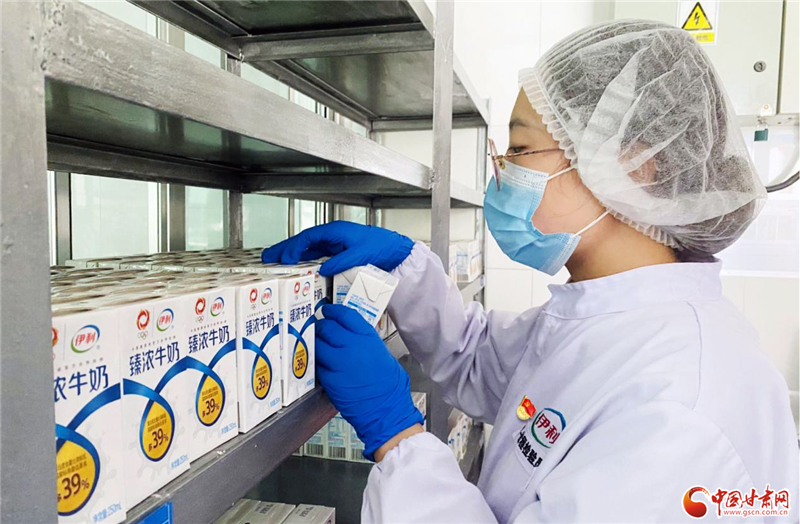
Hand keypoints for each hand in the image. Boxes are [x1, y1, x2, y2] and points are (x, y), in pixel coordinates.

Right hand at [261, 221, 413, 275]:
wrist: (394, 250)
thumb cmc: (380, 246)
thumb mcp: (360, 254)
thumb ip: (341, 262)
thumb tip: (323, 270)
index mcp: (335, 231)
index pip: (308, 237)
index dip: (294, 248)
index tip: (285, 259)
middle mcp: (332, 236)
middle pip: (303, 242)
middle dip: (284, 248)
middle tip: (266, 257)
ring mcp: (333, 244)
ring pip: (307, 249)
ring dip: (291, 255)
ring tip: (274, 262)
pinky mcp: (337, 253)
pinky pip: (315, 255)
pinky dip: (303, 260)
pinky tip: (295, 267)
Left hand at [315, 304, 423, 460]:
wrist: (386, 408)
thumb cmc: (388, 384)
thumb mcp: (381, 352)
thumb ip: (364, 340)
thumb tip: (350, 333)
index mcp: (368, 337)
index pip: (345, 315)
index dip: (333, 311)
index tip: (327, 310)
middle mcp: (353, 346)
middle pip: (327, 327)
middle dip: (320, 326)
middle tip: (318, 328)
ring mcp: (339, 362)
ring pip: (317, 344)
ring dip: (315, 343)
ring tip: (316, 345)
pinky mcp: (330, 379)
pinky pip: (317, 365)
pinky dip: (317, 363)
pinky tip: (321, 364)